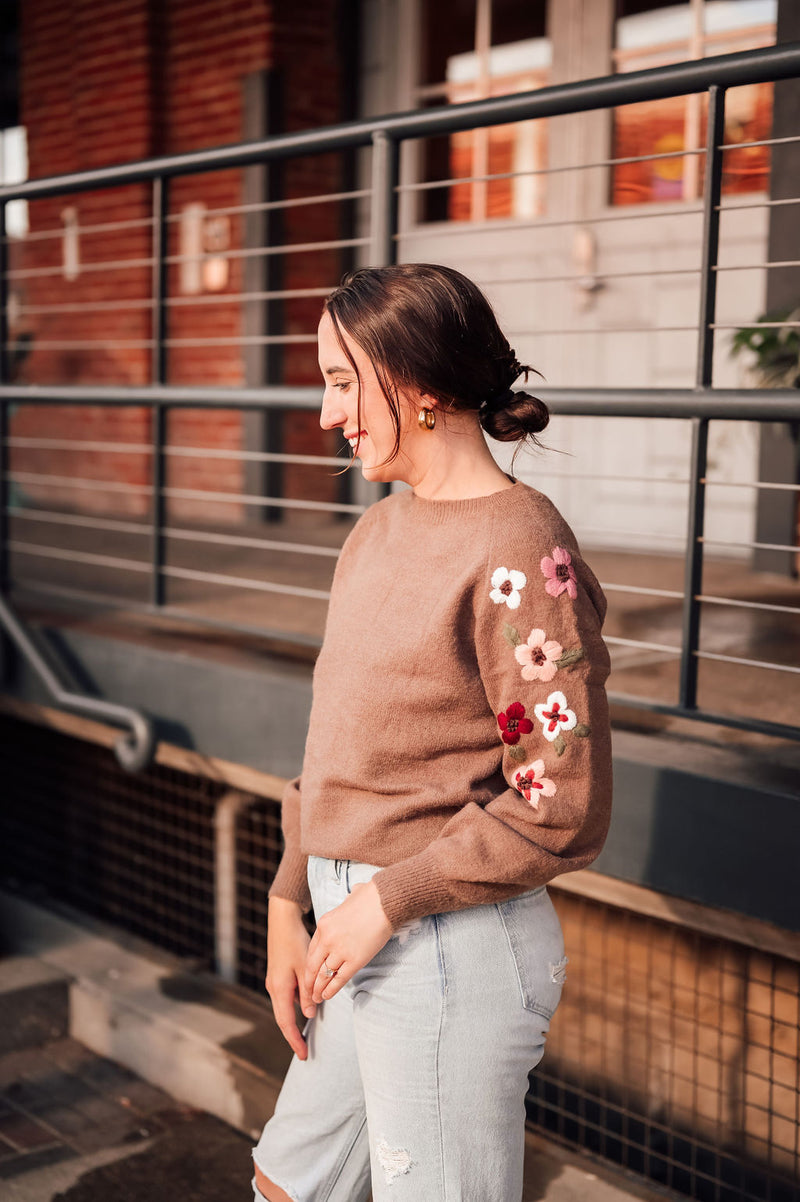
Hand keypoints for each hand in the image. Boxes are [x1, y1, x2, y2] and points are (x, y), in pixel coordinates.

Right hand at [265, 896, 315, 1059]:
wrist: (283, 921)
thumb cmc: (295, 942)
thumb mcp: (306, 968)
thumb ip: (308, 992)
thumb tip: (310, 1013)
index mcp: (279, 989)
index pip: (286, 1022)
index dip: (294, 1040)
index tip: (303, 1055)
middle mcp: (274, 988)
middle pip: (283, 1018)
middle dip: (293, 1035)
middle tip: (304, 1051)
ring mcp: (275, 981)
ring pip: (286, 1007)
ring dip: (295, 1020)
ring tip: (306, 1034)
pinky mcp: (279, 974)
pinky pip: (288, 996)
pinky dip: (296, 1005)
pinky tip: (308, 1007)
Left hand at [304, 880, 392, 1004]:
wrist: (383, 901)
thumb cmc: (370, 898)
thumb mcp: (347, 901)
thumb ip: (344, 907)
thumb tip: (349, 902)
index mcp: (323, 924)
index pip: (311, 950)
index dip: (310, 966)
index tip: (309, 974)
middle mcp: (327, 939)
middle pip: (313, 965)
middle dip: (309, 982)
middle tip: (307, 992)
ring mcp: (340, 950)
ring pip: (324, 975)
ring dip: (318, 989)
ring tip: (316, 998)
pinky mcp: (355, 960)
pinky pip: (339, 979)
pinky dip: (331, 989)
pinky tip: (327, 996)